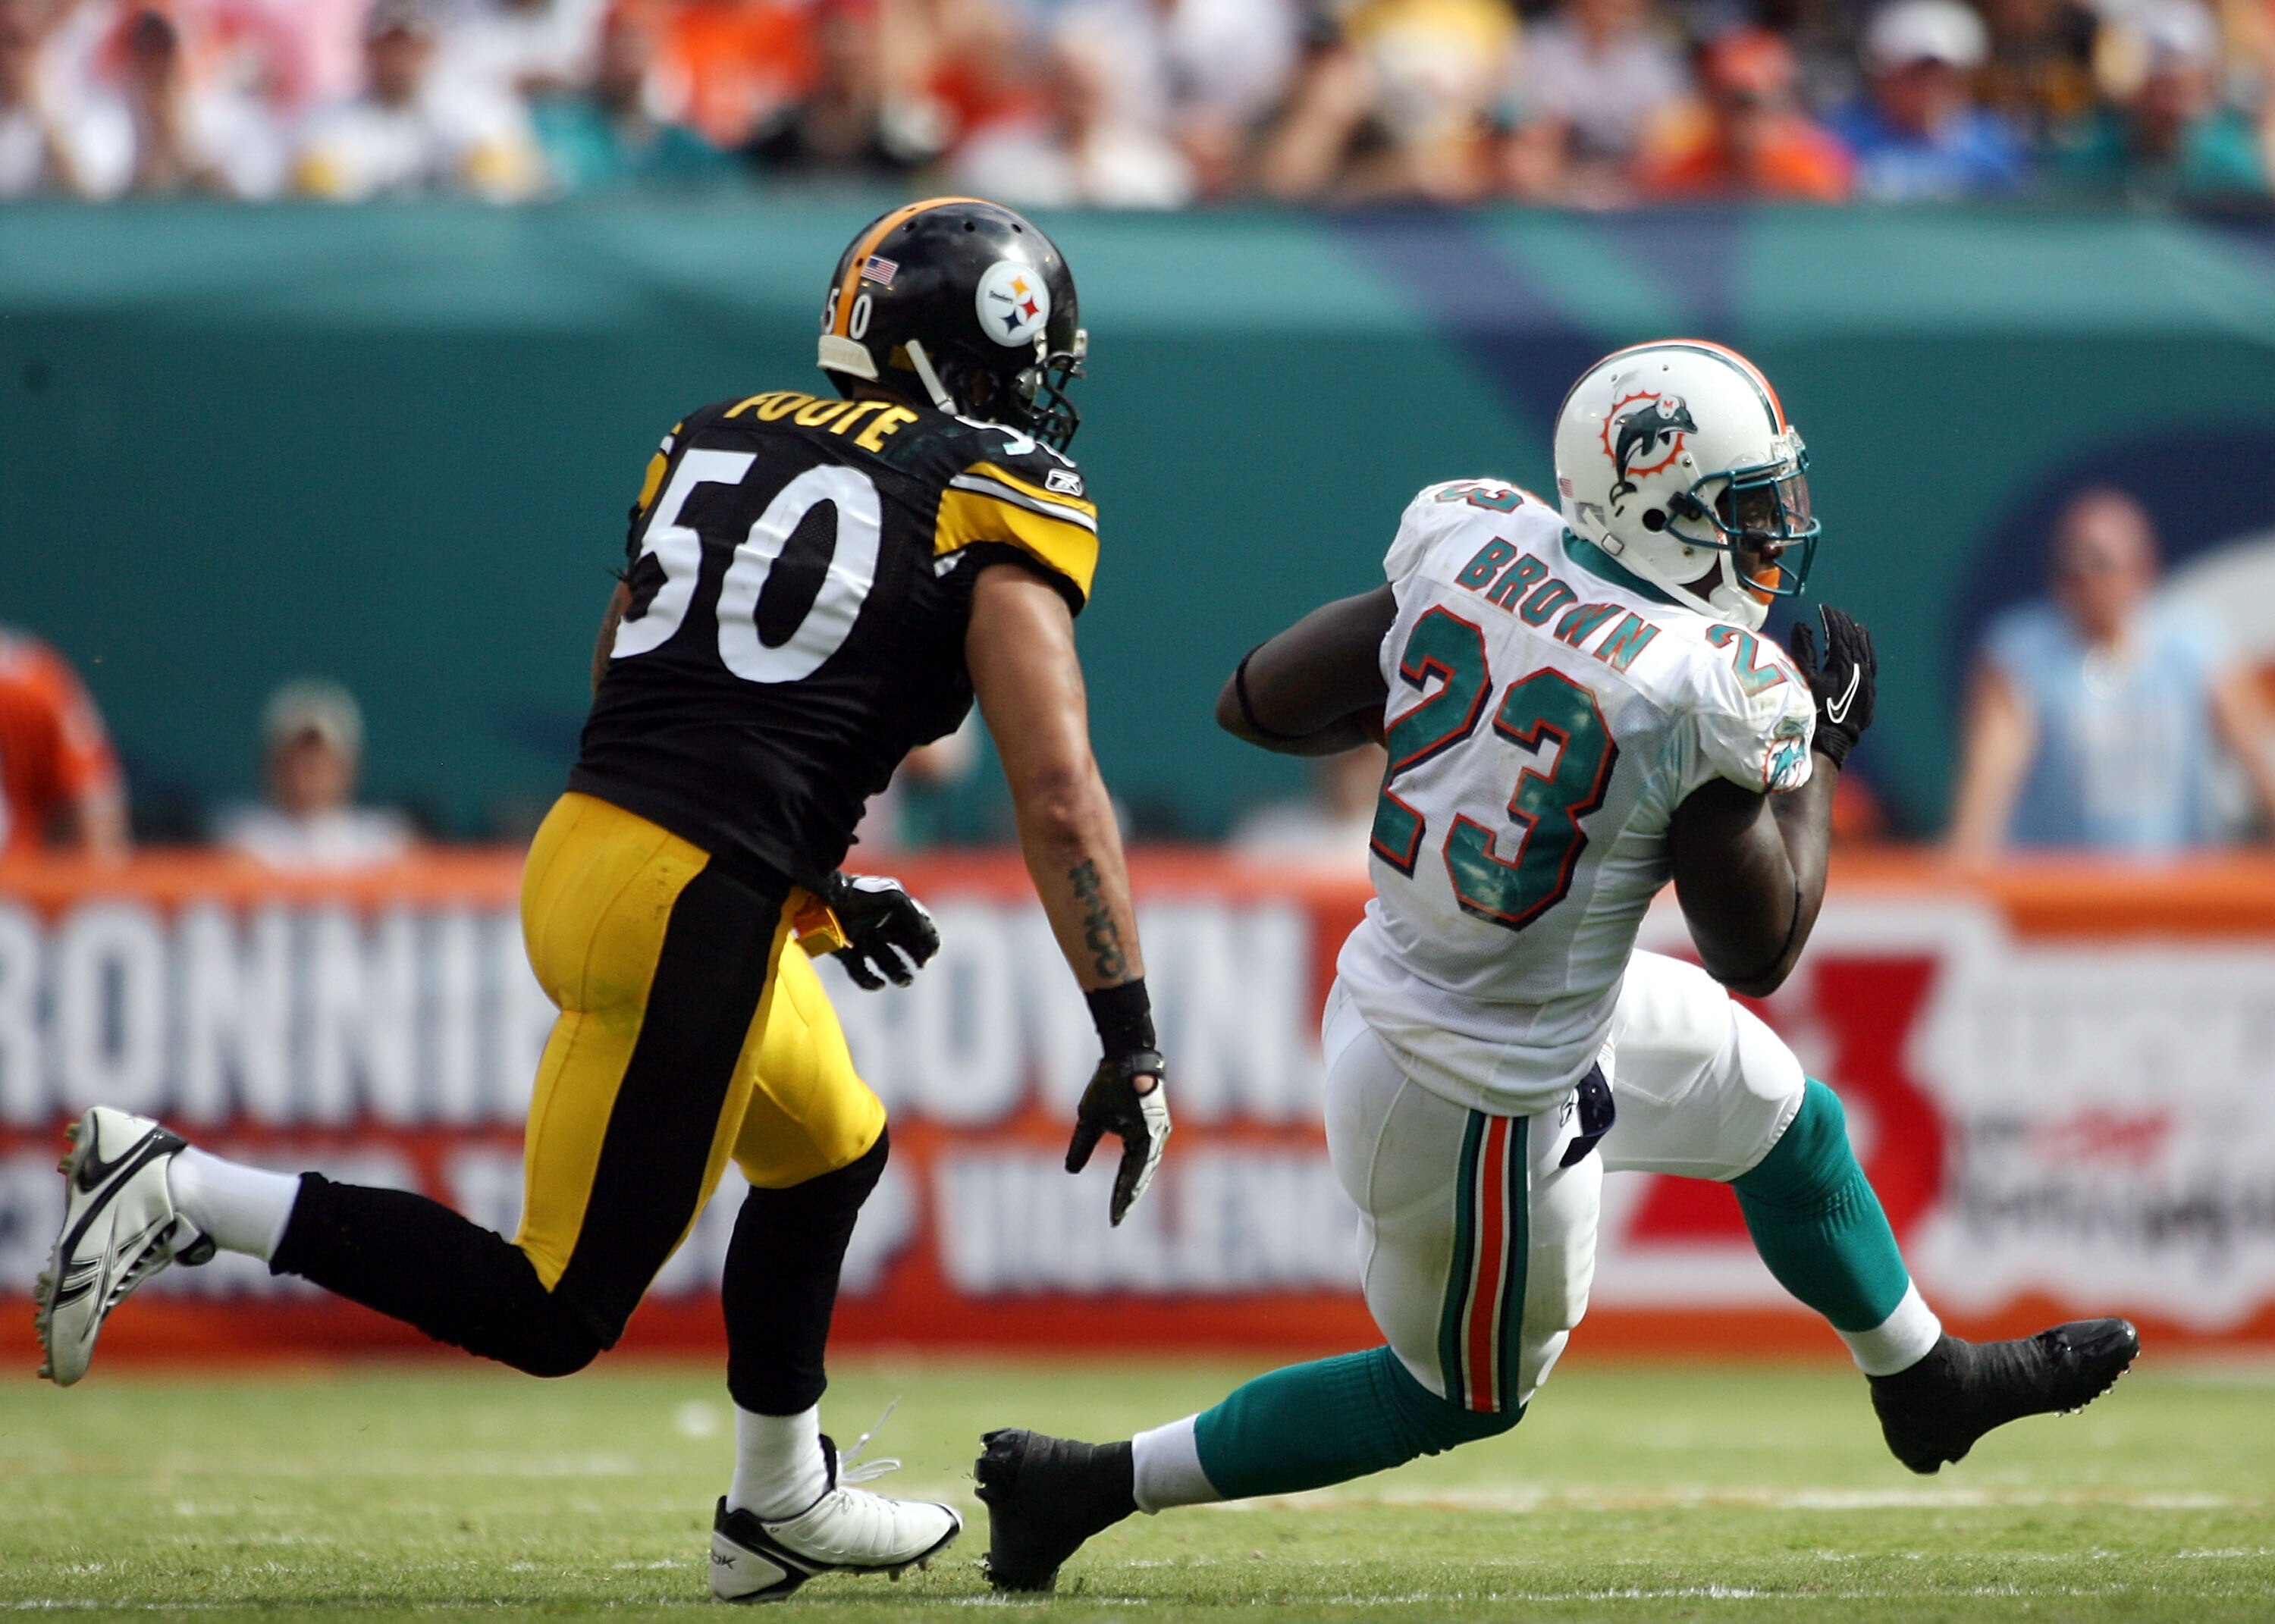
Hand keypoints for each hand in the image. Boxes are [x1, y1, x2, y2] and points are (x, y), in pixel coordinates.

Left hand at [823, 872, 940, 989]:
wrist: (829, 898)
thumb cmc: (862, 894)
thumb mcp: (896, 899)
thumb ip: (915, 917)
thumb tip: (927, 938)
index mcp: (893, 912)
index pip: (918, 928)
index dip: (928, 940)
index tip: (932, 952)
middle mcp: (880, 927)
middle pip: (905, 947)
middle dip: (917, 958)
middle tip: (921, 965)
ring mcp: (863, 941)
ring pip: (886, 963)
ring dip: (899, 974)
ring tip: (906, 980)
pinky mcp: (845, 954)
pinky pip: (860, 973)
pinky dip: (870, 982)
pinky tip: (880, 983)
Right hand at [1065, 1051, 1169, 1225]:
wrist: (1121, 1060)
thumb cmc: (1107, 1085)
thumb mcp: (1089, 1120)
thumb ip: (1083, 1146)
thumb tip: (1071, 1171)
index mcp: (1138, 1137)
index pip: (1128, 1171)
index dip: (1120, 1192)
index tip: (1113, 1214)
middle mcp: (1152, 1138)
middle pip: (1139, 1174)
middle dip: (1127, 1197)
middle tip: (1116, 1220)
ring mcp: (1156, 1132)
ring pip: (1145, 1168)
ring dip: (1132, 1189)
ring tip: (1122, 1209)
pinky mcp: (1155, 1126)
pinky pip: (1147, 1155)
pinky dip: (1137, 1172)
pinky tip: (1130, 1187)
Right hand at [1787, 605, 1875, 768]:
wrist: (1828, 742)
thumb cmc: (1811, 711)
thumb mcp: (1802, 679)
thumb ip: (1803, 650)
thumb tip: (1803, 625)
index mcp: (1842, 665)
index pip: (1839, 635)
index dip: (1831, 619)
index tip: (1823, 608)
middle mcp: (1859, 671)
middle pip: (1854, 640)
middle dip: (1843, 623)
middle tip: (1834, 612)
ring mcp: (1867, 683)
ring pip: (1866, 652)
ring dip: (1858, 636)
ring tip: (1851, 624)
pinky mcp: (1870, 694)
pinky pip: (1872, 666)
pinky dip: (1867, 652)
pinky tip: (1863, 647)